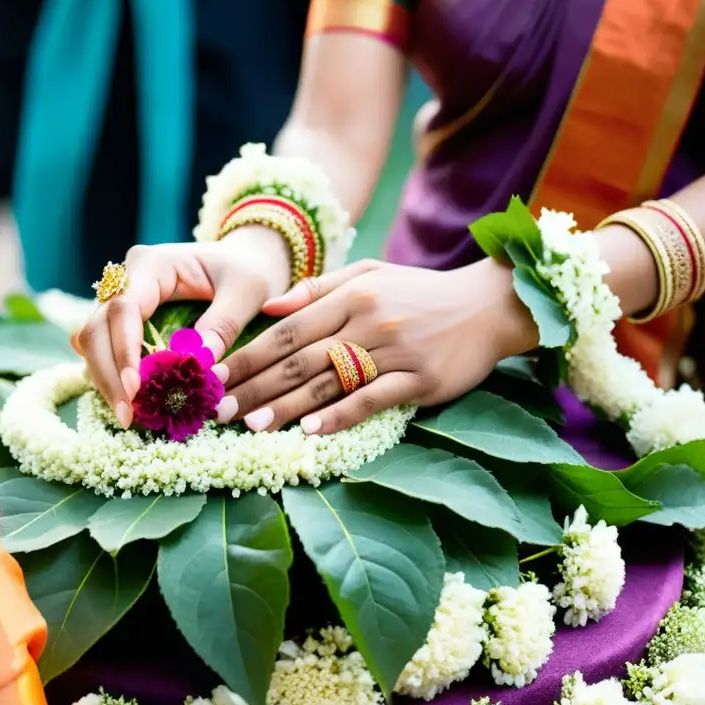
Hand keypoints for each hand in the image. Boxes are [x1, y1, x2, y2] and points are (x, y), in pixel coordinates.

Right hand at [76, 227, 290, 427]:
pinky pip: (108, 351)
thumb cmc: (249, 270)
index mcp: (154, 264)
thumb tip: (201, 362)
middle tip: (128, 416)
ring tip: (129, 418)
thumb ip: (224, 322)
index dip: (124, 349)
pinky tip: (131, 406)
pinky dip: (115, 378)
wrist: (248, 259)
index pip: (125, 307)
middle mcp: (128, 279)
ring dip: (107, 381)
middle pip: (98, 327)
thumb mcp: (248, 290)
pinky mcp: (126, 321)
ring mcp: (122, 299)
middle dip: (109, 374)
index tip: (136, 387)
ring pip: (93, 342)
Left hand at [217, 258, 537, 434]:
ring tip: (251, 426)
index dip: (248, 355)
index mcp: (351, 295)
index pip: (287, 330)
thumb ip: (318, 288)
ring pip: (328, 382)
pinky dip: (340, 414)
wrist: (488, 305)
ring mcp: (395, 351)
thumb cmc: (421, 292)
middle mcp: (368, 321)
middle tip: (218, 410)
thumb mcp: (369, 274)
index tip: (216, 376)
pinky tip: (311, 430)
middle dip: (254, 387)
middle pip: (298, 360)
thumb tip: (269, 306)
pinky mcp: (421, 379)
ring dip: (285, 406)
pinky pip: (372, 399)